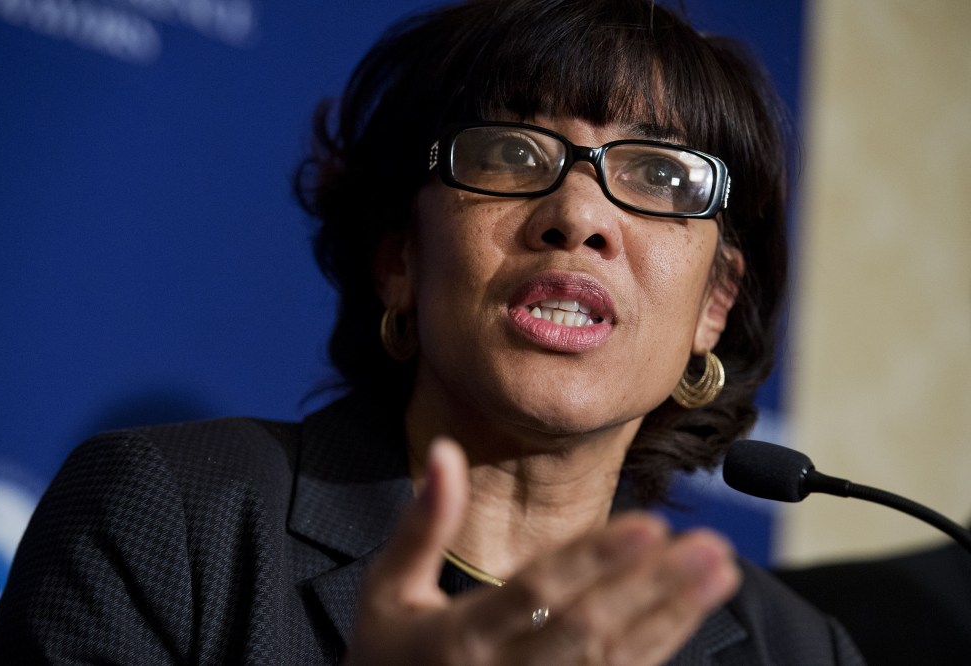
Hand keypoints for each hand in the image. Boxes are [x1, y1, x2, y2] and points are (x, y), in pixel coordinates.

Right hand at [345, 438, 740, 665]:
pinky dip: (659, 645)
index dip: (594, 560)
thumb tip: (445, 450)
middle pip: (591, 628)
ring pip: (615, 659)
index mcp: (461, 638)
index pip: (538, 592)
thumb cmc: (386, 658)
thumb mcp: (386, 591)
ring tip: (718, 571)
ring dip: (672, 614)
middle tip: (709, 545)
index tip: (647, 525)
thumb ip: (421, 524)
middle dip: (654, 586)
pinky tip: (688, 612)